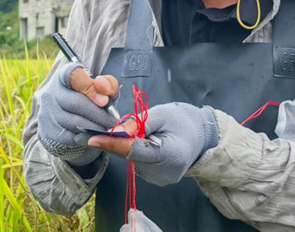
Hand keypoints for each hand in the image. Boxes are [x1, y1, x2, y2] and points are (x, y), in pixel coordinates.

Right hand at [37, 62, 118, 165]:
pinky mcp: (48, 132)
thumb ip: (108, 84)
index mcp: (65, 76)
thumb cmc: (89, 97)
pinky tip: (94, 136)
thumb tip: (103, 94)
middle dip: (98, 114)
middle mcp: (51, 92)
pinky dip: (85, 138)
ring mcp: (47, 113)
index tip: (104, 101)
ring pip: (73, 122)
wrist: (69, 116)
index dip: (91, 88)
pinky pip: (70, 137)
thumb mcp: (102, 87)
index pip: (74, 76)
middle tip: (112, 122)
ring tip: (106, 129)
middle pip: (75, 103)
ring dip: (94, 128)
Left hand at [88, 102, 217, 185]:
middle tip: (97, 132)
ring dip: (122, 148)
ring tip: (125, 134)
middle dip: (114, 143)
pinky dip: (131, 153)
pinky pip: (137, 165)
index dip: (113, 143)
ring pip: (131, 162)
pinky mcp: (156, 180)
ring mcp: (160, 179)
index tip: (93, 138)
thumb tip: (117, 130)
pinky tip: (133, 142)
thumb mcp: (163, 114)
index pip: (135, 150)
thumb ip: (140, 122)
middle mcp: (164, 172)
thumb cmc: (183, 121)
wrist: (201, 137)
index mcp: (170, 155)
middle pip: (130, 157)